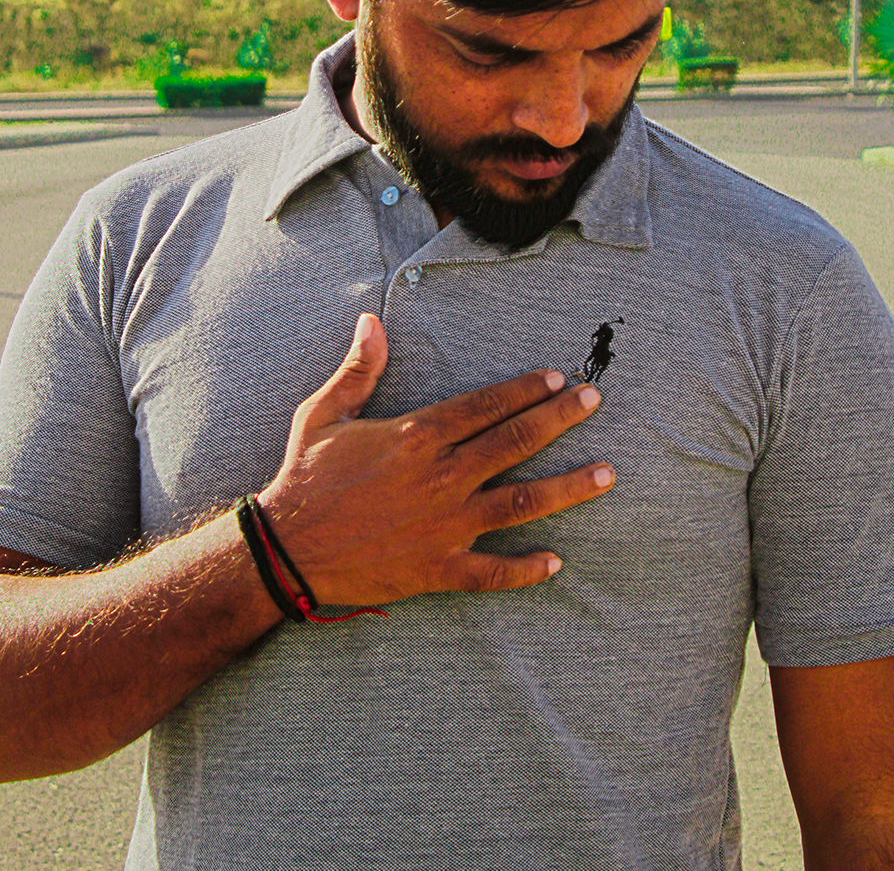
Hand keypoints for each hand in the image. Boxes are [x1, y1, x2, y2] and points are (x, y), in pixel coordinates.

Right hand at [258, 313, 612, 605]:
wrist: (285, 550)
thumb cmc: (304, 477)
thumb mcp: (324, 413)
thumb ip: (358, 369)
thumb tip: (372, 320)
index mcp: (417, 436)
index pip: (485, 404)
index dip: (525, 388)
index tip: (555, 377)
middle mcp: (441, 477)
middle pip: (515, 441)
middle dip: (560, 418)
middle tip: (594, 401)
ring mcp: (445, 525)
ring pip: (520, 502)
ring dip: (567, 488)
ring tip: (607, 474)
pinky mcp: (438, 569)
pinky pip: (492, 572)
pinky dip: (526, 569)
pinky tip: (557, 562)